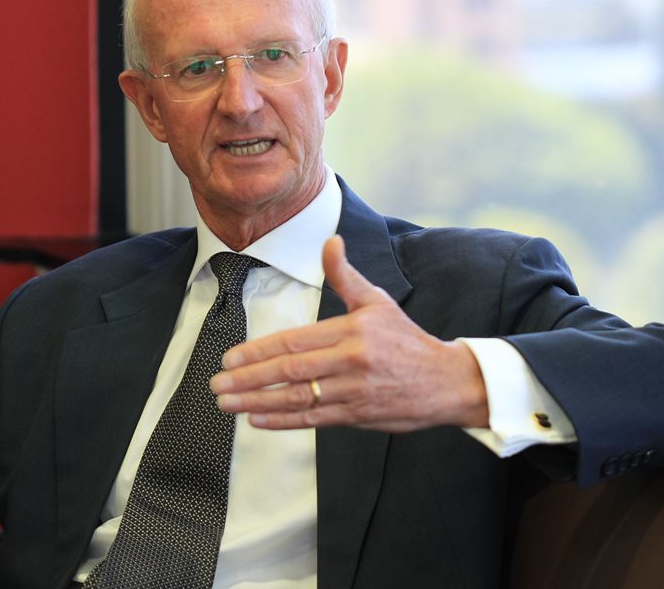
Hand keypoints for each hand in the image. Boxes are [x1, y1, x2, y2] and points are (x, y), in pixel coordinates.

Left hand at [210, 235, 488, 432]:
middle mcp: (350, 362)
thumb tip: (330, 241)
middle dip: (249, 379)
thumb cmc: (406, 340)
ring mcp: (353, 392)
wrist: (445, 381)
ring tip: (227, 404)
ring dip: (258, 402)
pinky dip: (283, 421)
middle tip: (217, 383)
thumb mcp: (376, 301)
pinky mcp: (357, 416)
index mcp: (350, 331)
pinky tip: (258, 420)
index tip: (230, 357)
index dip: (259, 350)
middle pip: (290, 371)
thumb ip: (345, 275)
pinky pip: (314, 419)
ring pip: (298, 398)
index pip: (295, 341)